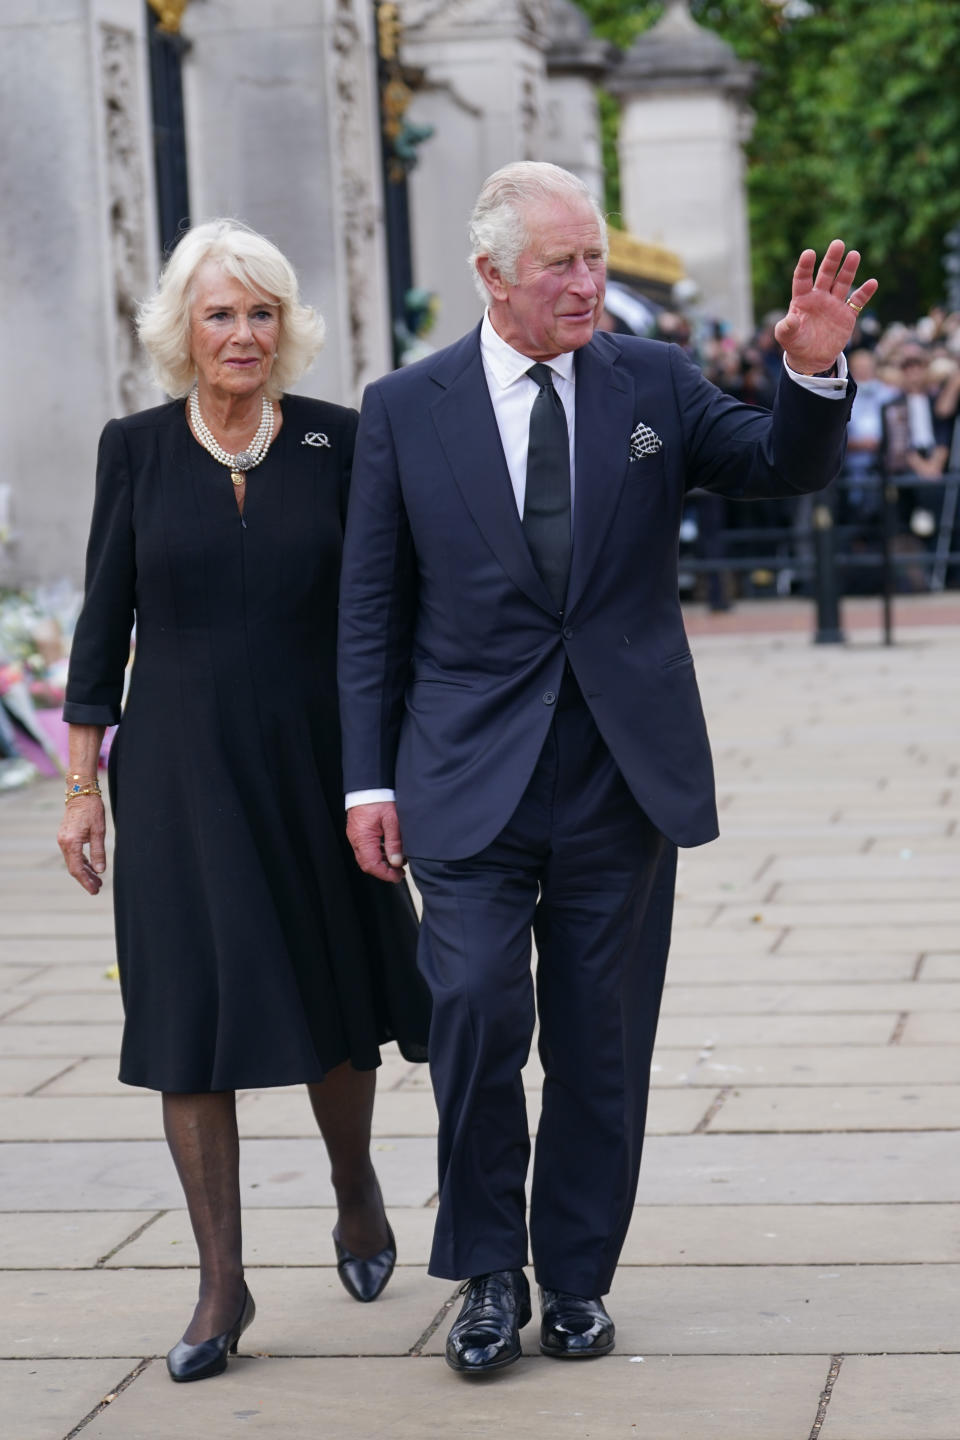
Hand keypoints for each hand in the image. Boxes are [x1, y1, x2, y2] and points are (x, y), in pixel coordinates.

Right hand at [58, 795, 106, 894]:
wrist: (81, 792)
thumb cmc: (92, 809)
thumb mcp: (99, 831)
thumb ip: (98, 852)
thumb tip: (100, 871)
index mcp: (71, 842)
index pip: (77, 869)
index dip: (86, 881)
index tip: (94, 890)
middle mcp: (64, 843)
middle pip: (74, 867)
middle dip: (85, 879)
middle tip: (97, 888)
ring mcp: (63, 840)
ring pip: (73, 861)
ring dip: (84, 871)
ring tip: (97, 880)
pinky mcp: (65, 837)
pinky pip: (73, 854)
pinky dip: (82, 862)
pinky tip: (91, 867)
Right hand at [346, 801, 405, 883]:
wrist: (368, 784)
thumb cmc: (379, 798)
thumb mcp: (392, 820)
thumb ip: (394, 842)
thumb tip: (396, 861)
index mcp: (363, 838)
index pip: (372, 865)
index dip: (385, 874)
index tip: (398, 876)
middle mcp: (356, 838)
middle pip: (367, 863)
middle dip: (384, 871)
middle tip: (399, 872)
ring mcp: (356, 834)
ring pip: (367, 856)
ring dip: (382, 862)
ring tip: (398, 860)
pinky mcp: (358, 830)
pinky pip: (366, 847)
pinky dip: (378, 852)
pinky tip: (390, 850)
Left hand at [775, 240, 878, 374]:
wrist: (812, 359)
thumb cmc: (796, 344)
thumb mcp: (787, 337)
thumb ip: (786, 328)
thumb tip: (789, 320)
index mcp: (802, 299)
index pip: (802, 279)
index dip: (805, 266)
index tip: (809, 253)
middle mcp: (819, 297)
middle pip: (826, 274)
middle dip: (832, 260)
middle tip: (838, 243)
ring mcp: (834, 304)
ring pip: (842, 283)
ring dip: (848, 269)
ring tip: (854, 254)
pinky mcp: (847, 315)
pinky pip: (857, 301)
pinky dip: (865, 293)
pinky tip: (872, 283)